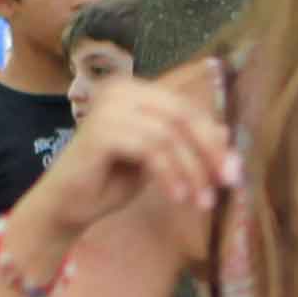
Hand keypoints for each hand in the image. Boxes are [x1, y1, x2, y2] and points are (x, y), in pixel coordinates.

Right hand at [11, 64, 233, 258]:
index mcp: (133, 90)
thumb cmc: (107, 181)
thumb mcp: (157, 160)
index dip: (213, 138)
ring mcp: (108, 107)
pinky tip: (177, 197)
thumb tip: (227, 135)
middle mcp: (120, 89)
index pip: (185, 107)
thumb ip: (185, 144)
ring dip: (192, 171)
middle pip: (182, 115)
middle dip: (209, 152)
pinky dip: (170, 175)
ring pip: (170, 135)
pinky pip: (151, 150)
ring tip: (201, 201)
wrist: (65, 206)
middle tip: (227, 183)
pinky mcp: (101, 130)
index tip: (232, 172)